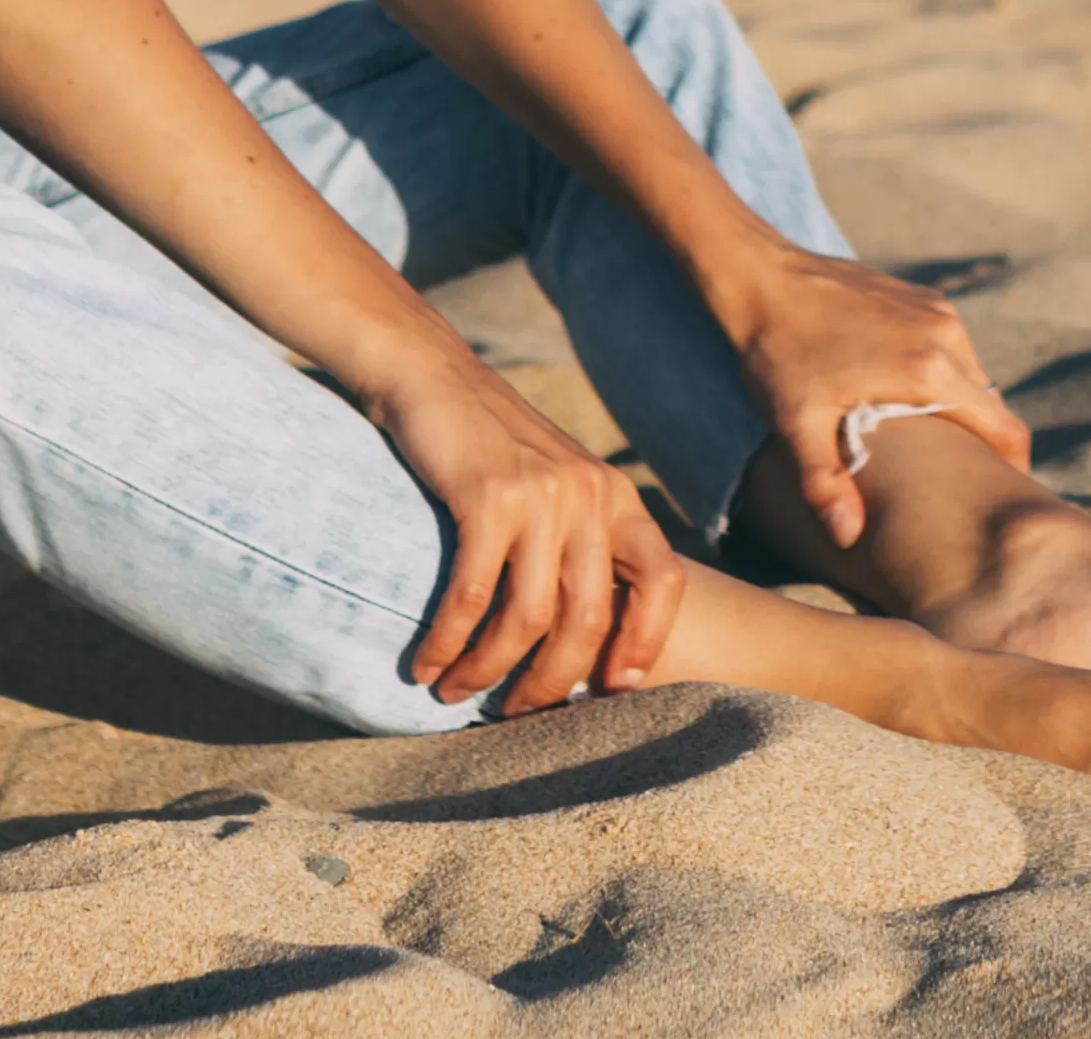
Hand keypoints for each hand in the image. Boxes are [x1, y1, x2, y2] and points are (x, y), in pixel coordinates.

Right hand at [362, 352, 684, 711]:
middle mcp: (592, 496)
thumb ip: (577, 544)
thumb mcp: (557, 487)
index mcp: (617, 498)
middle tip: (517, 713)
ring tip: (456, 692)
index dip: (645, 642)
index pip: (664, 581)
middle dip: (554, 681)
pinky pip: (473, 595)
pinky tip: (425, 664)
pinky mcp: (489, 498)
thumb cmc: (491, 448)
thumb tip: (580, 641)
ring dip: (491, 670)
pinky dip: (448, 641)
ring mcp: (543, 496)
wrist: (433, 377)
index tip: (613, 691)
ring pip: (530, 618)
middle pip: (590, 618)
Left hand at [720, 246, 1031, 547]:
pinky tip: (905, 395)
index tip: (1002, 497)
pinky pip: (951, 347)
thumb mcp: (796, 423)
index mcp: (930, 372)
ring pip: (971, 375)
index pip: (1005, 429)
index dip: (1014, 469)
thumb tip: (848, 535)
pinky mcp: (923, 298)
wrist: (763, 276)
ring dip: (958, 407)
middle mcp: (947, 336)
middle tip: (954, 481)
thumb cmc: (779, 353)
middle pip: (990, 405)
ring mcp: (937, 311)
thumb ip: (825, 481)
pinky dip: (941, 375)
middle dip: (981, 444)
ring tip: (927, 442)